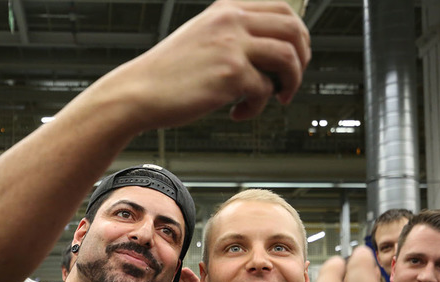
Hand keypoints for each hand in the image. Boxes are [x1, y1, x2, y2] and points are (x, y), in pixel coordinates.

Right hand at [96, 0, 310, 132]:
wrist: (137, 92)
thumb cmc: (166, 74)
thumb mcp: (200, 37)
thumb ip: (231, 35)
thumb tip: (271, 53)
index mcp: (226, 9)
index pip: (282, 8)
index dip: (298, 33)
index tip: (296, 54)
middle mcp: (231, 21)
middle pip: (292, 29)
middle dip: (302, 58)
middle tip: (292, 80)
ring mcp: (232, 46)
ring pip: (288, 58)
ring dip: (291, 82)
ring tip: (277, 98)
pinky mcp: (231, 74)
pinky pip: (265, 91)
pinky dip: (257, 107)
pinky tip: (237, 112)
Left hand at [154, 267, 210, 281]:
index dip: (169, 281)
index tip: (164, 275)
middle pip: (179, 280)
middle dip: (175, 274)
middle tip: (171, 268)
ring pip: (185, 278)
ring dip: (182, 273)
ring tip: (178, 267)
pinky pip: (193, 279)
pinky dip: (190, 274)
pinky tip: (186, 270)